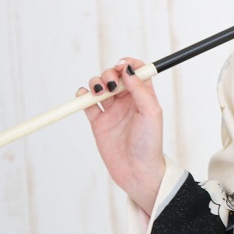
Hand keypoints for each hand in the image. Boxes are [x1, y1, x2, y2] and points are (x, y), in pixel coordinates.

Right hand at [77, 57, 164, 213]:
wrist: (137, 171)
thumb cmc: (150, 142)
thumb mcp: (151, 112)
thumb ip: (140, 89)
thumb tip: (127, 69)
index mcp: (143, 95)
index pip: (135, 70)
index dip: (127, 63)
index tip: (121, 65)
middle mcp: (127, 100)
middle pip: (114, 75)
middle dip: (109, 73)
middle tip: (111, 85)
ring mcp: (112, 111)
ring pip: (100, 86)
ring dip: (96, 83)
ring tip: (100, 92)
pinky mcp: (98, 123)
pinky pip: (87, 104)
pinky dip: (82, 95)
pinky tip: (84, 96)